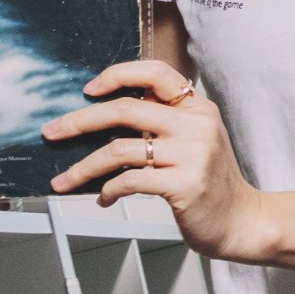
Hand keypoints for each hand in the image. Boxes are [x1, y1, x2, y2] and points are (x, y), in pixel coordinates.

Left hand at [43, 61, 261, 255]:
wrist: (241, 220)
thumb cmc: (210, 183)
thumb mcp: (195, 141)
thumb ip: (164, 123)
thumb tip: (106, 117)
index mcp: (198, 108)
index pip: (156, 73)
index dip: (117, 75)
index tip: (88, 90)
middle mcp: (197, 125)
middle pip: (126, 109)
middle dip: (79, 120)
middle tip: (53, 132)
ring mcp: (193, 154)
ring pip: (119, 149)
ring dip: (83, 167)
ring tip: (65, 180)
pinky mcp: (185, 184)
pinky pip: (129, 181)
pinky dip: (107, 190)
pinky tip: (103, 198)